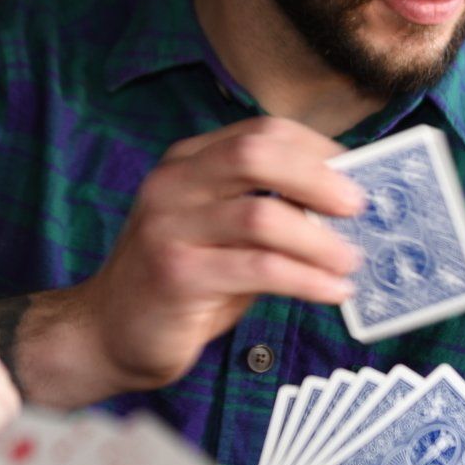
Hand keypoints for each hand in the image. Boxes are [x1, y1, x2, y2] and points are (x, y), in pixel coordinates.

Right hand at [21, 118, 364, 401]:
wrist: (106, 333)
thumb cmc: (180, 283)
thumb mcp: (222, 234)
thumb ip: (270, 213)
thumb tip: (345, 206)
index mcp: (187, 163)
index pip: (261, 132)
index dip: (316, 149)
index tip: (357, 174)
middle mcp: (173, 184)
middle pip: (256, 154)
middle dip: (318, 177)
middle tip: (358, 207)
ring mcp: (169, 227)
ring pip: (262, 215)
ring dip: (319, 240)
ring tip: (351, 261)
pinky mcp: (175, 275)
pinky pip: (257, 268)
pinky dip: (305, 279)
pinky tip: (330, 291)